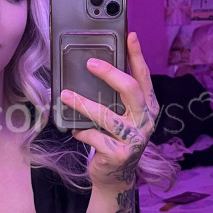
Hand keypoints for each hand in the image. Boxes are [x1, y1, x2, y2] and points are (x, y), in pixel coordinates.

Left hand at [60, 32, 158, 189]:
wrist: (115, 176)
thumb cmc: (114, 139)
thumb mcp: (120, 116)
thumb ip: (115, 97)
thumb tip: (94, 66)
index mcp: (147, 107)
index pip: (144, 77)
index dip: (137, 55)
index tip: (130, 35)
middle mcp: (145, 121)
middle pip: (130, 90)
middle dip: (110, 73)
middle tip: (90, 62)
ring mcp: (134, 140)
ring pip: (107, 116)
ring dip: (84, 104)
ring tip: (65, 95)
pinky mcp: (119, 154)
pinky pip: (95, 137)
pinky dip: (82, 132)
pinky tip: (75, 131)